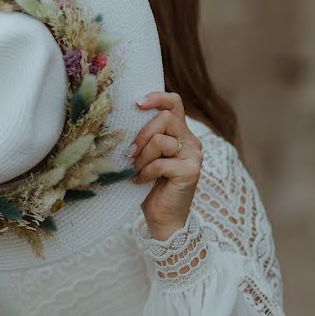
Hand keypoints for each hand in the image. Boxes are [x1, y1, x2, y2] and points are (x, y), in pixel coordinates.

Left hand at [128, 91, 202, 240]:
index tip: (137, 103)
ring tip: (135, 169)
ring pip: (161, 140)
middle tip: (129, 153)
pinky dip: (146, 172)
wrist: (163, 218)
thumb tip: (120, 120)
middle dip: (141, 135)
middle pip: (164, 118)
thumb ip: (143, 138)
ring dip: (142, 156)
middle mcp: (191, 140)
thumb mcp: (144, 156)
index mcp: (180, 132)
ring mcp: (194, 155)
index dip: (157, 98)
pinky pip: (161, 163)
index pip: (174, 103)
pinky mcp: (191, 171)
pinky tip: (140, 181)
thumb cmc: (149, 185)